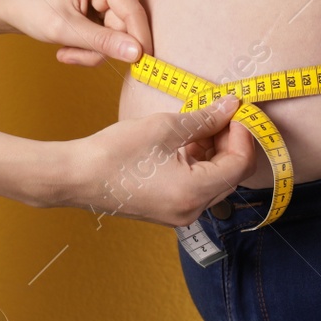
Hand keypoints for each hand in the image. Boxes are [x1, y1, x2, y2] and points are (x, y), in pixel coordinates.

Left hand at [0, 0, 151, 65]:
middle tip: (72, 55)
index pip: (133, 12)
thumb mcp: (65, 29)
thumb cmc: (30, 8)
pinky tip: (72, 42)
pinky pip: (112, 31)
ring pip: (119, 33)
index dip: (139, 42)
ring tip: (67, 49)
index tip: (143, 68)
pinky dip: (93, 43)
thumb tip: (137, 53)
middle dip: (101, 47)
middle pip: (125, 25)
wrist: (12, 4)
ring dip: (94, 48)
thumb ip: (102, 41)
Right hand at [63, 97, 254, 225]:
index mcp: (194, 192)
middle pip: (231, 175)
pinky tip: (186, 141)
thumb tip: (231, 106)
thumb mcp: (166, 128)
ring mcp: (180, 214)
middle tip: (222, 113)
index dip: (244, 134)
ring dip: (216, 151)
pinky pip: (198, 187)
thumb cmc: (116, 153)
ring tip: (201, 124)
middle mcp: (192, 211)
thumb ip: (205, 118)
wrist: (77, 177)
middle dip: (232, 142)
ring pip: (215, 181)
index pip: (240, 164)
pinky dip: (199, 163)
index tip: (236, 111)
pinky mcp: (169, 210)